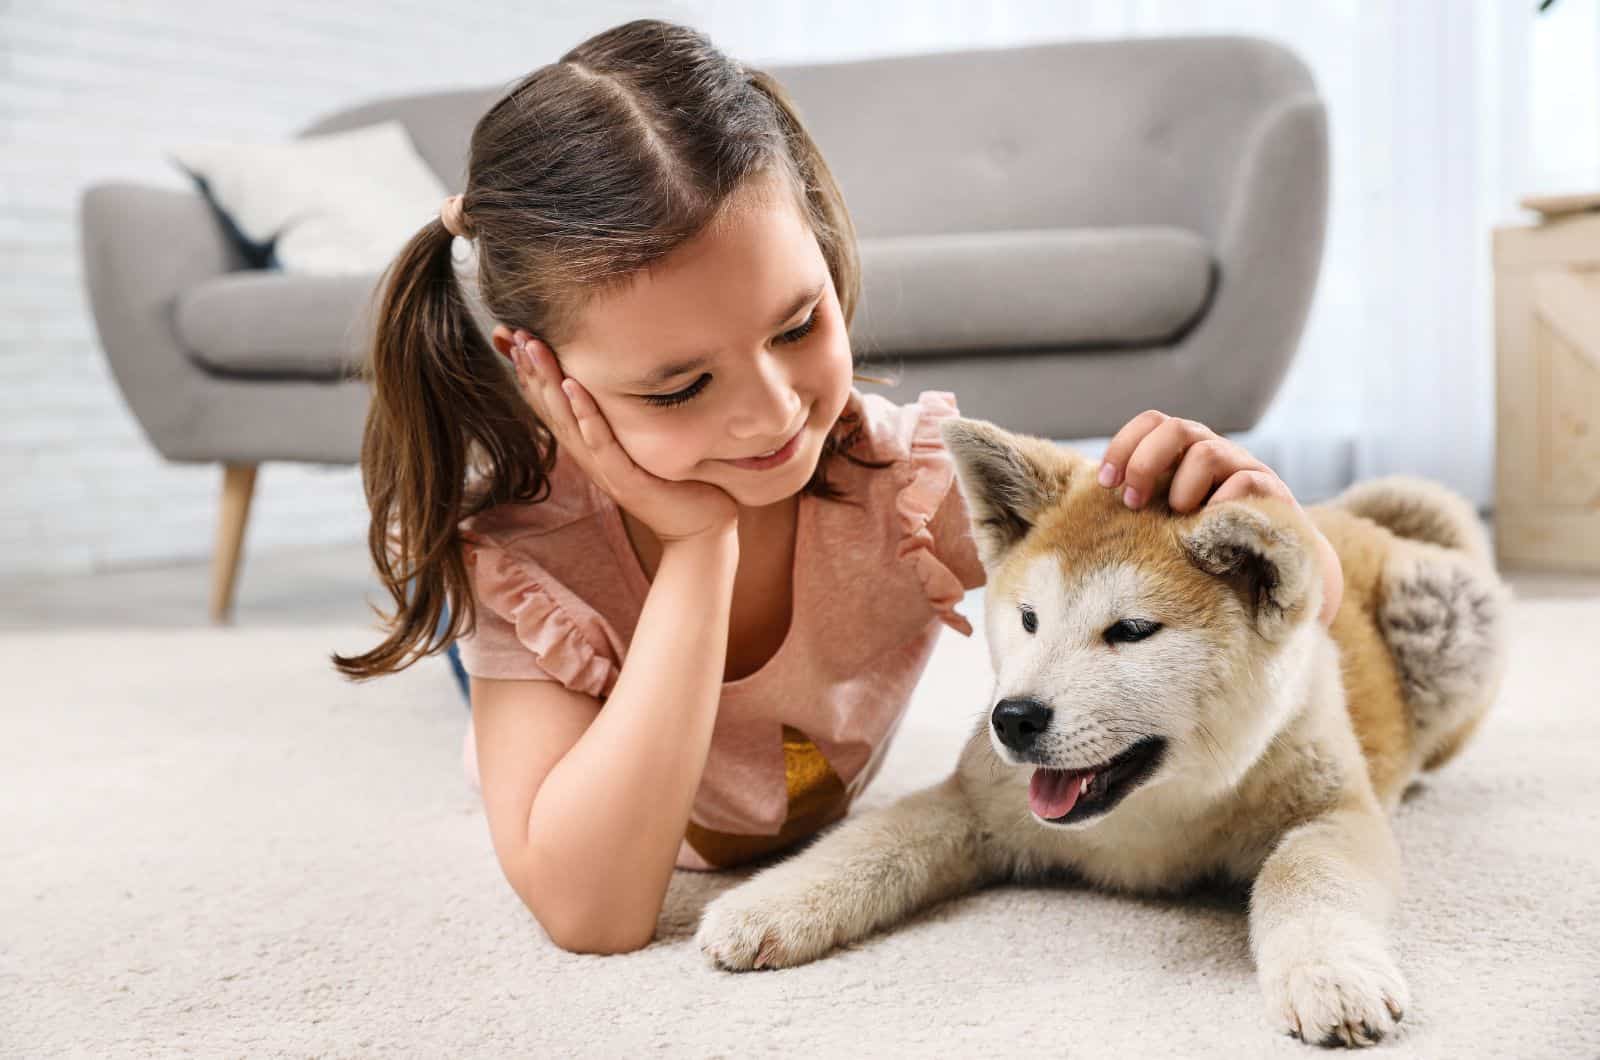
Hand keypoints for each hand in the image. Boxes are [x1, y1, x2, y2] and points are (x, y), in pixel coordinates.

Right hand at [505, 329, 738, 543]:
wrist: (698, 528)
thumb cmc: (674, 483)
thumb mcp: (640, 443)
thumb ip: (624, 416)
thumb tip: (621, 378)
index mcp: (589, 447)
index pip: (551, 405)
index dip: (529, 373)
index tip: (510, 337)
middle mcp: (589, 457)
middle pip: (551, 408)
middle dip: (531, 369)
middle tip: (512, 333)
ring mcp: (604, 469)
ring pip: (567, 420)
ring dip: (548, 382)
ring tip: (533, 348)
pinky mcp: (626, 480)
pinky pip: (600, 442)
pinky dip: (585, 414)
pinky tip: (573, 387)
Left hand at [1097, 410, 1342, 625]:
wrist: (1269, 564)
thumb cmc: (1204, 536)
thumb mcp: (1167, 513)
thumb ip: (1139, 498)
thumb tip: (1084, 502)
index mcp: (1184, 449)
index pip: (1151, 422)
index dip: (1123, 445)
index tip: (1104, 482)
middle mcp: (1212, 449)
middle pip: (1174, 428)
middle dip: (1144, 463)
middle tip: (1132, 503)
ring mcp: (1244, 466)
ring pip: (1207, 452)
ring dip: (1182, 488)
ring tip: (1178, 516)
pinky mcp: (1271, 492)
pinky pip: (1245, 481)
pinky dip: (1221, 501)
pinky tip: (1208, 523)